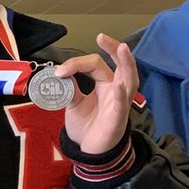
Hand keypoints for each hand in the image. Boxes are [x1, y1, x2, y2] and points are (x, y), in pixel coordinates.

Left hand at [55, 33, 138, 154]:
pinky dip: (121, 94)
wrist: (89, 150)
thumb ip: (69, 88)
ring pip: (129, 79)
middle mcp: (116, 89)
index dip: (76, 64)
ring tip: (122, 49)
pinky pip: (123, 104)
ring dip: (126, 63)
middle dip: (113, 49)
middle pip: (119, 65)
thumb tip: (60, 72)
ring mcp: (120, 102)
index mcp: (105, 84)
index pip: (95, 65)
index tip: (59, 72)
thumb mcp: (73, 103)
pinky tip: (119, 85)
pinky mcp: (119, 118)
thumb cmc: (86, 125)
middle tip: (102, 37)